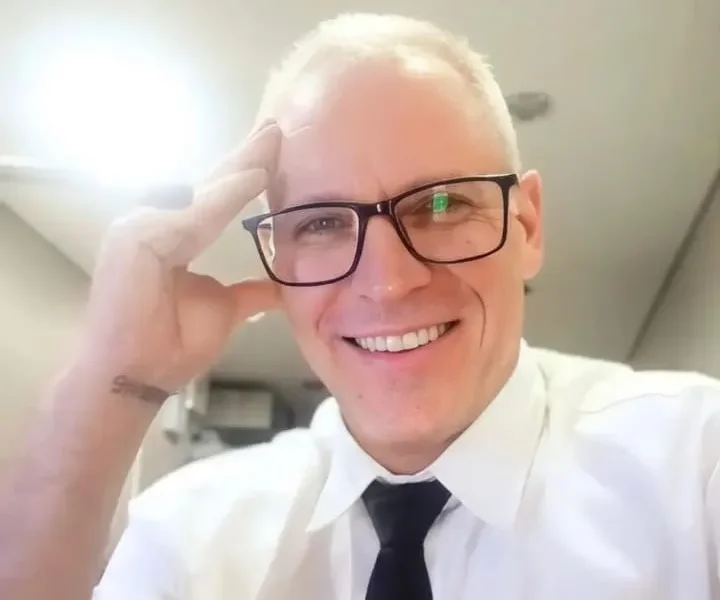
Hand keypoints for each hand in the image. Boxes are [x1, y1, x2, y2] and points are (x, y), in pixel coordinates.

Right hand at [77, 122, 282, 392]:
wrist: (137, 376)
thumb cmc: (172, 345)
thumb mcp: (224, 310)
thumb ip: (249, 292)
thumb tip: (278, 287)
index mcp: (171, 237)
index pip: (213, 199)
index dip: (243, 175)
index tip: (274, 151)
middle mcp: (153, 223)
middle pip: (207, 186)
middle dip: (244, 158)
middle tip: (275, 127)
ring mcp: (139, 226)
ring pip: (201, 193)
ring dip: (239, 168)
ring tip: (273, 142)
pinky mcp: (134, 236)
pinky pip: (191, 213)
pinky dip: (223, 197)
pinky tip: (254, 177)